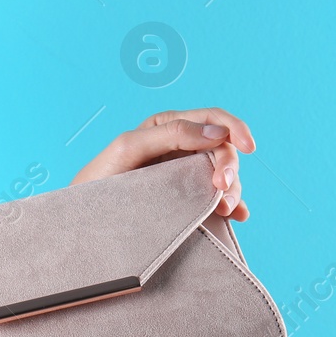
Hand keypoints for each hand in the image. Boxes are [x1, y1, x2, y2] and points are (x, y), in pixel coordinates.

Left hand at [72, 108, 255, 220]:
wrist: (86, 216)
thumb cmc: (102, 176)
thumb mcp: (131, 147)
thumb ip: (172, 133)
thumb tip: (218, 132)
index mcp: (170, 126)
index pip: (212, 119)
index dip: (235, 129)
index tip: (248, 147)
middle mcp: (182, 147)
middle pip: (224, 149)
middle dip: (230, 168)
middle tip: (223, 192)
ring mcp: (186, 174)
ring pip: (224, 175)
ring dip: (232, 190)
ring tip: (226, 210)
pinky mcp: (187, 199)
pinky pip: (217, 198)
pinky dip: (232, 206)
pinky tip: (236, 216)